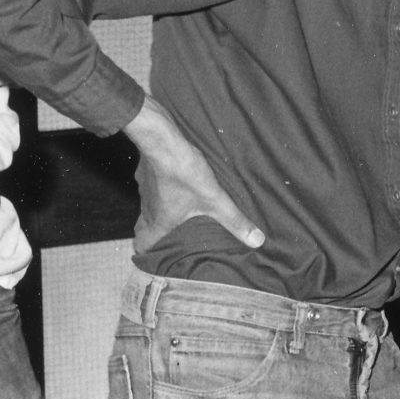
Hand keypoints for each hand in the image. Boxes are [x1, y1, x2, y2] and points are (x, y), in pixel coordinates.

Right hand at [124, 98, 264, 252]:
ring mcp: (145, 189)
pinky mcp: (146, 172)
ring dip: (159, 213)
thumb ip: (234, 221)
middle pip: (144, 227)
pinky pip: (150, 187)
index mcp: (160, 221)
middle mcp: (148, 208)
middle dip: (153, 235)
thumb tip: (257, 241)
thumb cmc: (184, 173)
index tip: (153, 259)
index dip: (146, 254)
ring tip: (176, 215)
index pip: (142, 244)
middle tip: (167, 240)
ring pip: (147, 207)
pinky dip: (160, 192)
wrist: (162, 140)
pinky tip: (174, 186)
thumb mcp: (215, 200)